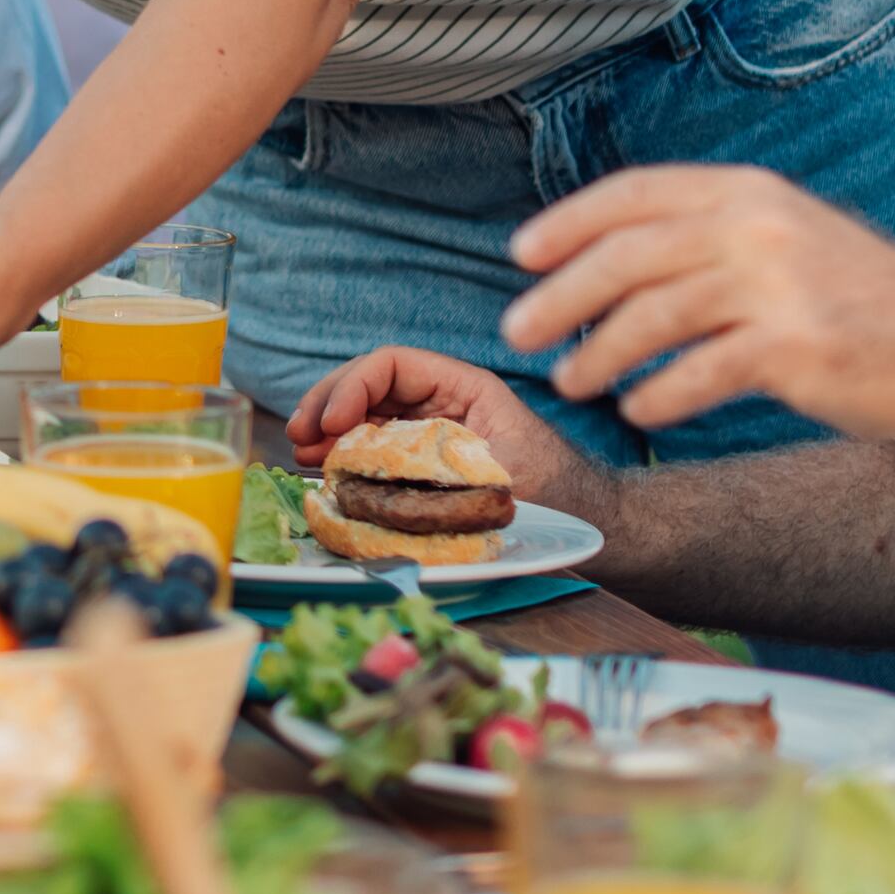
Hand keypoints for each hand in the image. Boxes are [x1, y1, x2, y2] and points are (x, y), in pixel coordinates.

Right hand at [288, 345, 624, 536]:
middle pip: (369, 385)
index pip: (392, 364)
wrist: (596, 529)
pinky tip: (326, 471)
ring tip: (303, 454)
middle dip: (328, 404)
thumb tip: (377, 471)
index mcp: (465, 388)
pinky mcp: (426, 467)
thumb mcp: (503, 475)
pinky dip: (347, 457)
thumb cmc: (562, 497)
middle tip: (298, 436)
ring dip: (329, 431)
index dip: (351, 386)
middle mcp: (443, 404)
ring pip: (366, 416)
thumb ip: (445, 467)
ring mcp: (432, 434)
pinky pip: (376, 450)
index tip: (329, 422)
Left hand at [503, 164, 894, 441]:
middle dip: (562, 296)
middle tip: (517, 330)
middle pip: (627, 256)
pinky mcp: (795, 349)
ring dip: (599, 353)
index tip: (522, 255)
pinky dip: (658, 394)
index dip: (569, 223)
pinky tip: (639, 410)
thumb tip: (614, 254)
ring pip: (652, 317)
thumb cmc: (860, 304)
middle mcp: (759, 225)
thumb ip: (713, 231)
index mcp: (751, 188)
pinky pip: (698, 373)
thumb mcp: (788, 237)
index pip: (635, 192)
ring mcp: (778, 285)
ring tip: (570, 380)